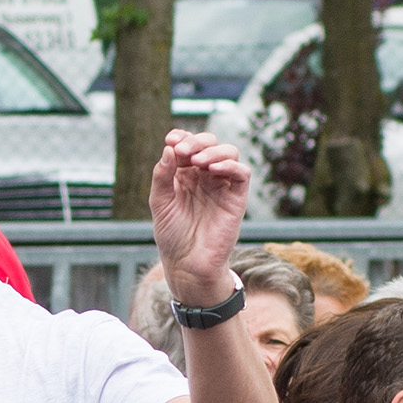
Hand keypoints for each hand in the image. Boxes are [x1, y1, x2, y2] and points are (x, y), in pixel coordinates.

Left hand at [147, 131, 250, 300]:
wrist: (187, 264)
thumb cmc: (172, 235)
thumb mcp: (160, 202)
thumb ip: (163, 175)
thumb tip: (170, 148)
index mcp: (185, 174)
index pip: (188, 145)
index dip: (181, 137)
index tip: (170, 140)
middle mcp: (205, 176)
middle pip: (209, 144)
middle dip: (196, 141)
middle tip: (182, 151)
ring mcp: (222, 186)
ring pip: (228, 153)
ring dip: (213, 150)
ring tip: (197, 162)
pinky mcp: (236, 198)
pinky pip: (242, 174)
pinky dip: (230, 165)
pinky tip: (214, 169)